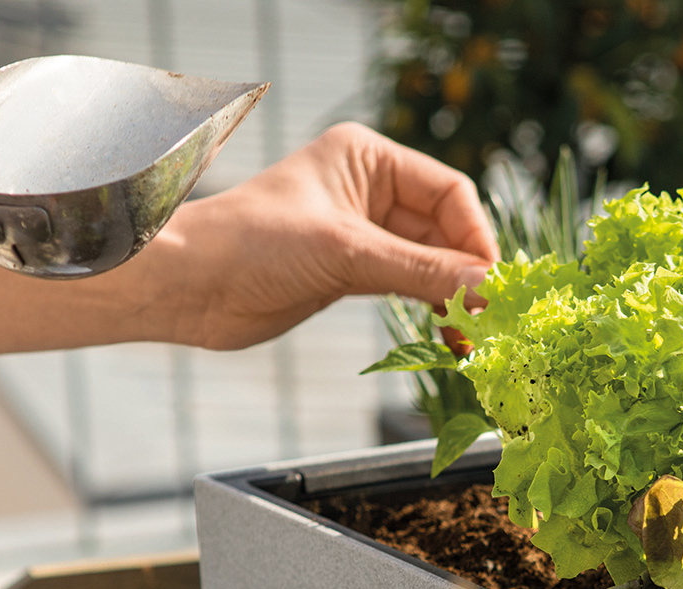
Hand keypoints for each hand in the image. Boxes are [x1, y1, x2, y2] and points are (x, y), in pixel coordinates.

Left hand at [162, 122, 498, 349]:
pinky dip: (430, 309)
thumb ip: (421, 271)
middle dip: (467, 273)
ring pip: (429, 263)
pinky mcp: (350, 273)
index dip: (476, 238)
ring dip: (452, 297)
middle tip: (491, 317)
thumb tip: (488, 289)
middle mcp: (370, 190)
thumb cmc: (252, 244)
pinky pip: (407, 287)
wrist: (188, 286)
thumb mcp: (345, 252)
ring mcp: (362, 234)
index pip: (449, 193)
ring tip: (472, 334)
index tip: (494, 283)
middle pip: (445, 231)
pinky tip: (447, 334)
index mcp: (369, 158)